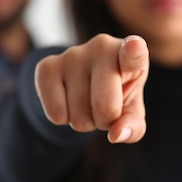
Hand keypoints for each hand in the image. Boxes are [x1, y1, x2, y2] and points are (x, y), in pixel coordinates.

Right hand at [34, 34, 149, 143]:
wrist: (86, 80)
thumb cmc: (117, 94)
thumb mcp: (132, 111)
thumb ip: (133, 126)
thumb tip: (116, 135)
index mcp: (131, 56)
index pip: (134, 54)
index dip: (134, 51)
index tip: (134, 46)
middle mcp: (102, 47)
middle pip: (105, 106)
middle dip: (105, 120)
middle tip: (105, 107)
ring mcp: (73, 54)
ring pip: (79, 116)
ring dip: (84, 121)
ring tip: (87, 101)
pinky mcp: (47, 66)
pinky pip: (56, 114)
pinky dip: (63, 119)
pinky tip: (69, 100)